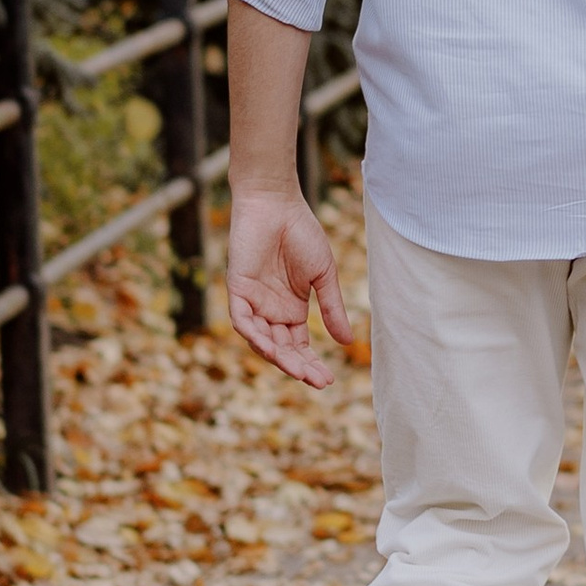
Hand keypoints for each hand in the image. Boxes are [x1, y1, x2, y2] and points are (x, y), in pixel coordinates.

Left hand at [225, 185, 354, 388]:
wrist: (276, 204)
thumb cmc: (301, 233)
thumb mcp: (323, 275)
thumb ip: (332, 308)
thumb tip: (347, 342)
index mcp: (291, 309)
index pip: (299, 346)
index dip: (311, 364)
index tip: (327, 380)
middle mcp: (271, 311)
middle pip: (282, 349)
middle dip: (298, 366)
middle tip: (316, 381)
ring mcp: (253, 302)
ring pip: (261, 340)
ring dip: (277, 357)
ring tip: (297, 370)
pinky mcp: (237, 290)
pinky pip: (241, 320)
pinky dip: (254, 335)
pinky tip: (270, 347)